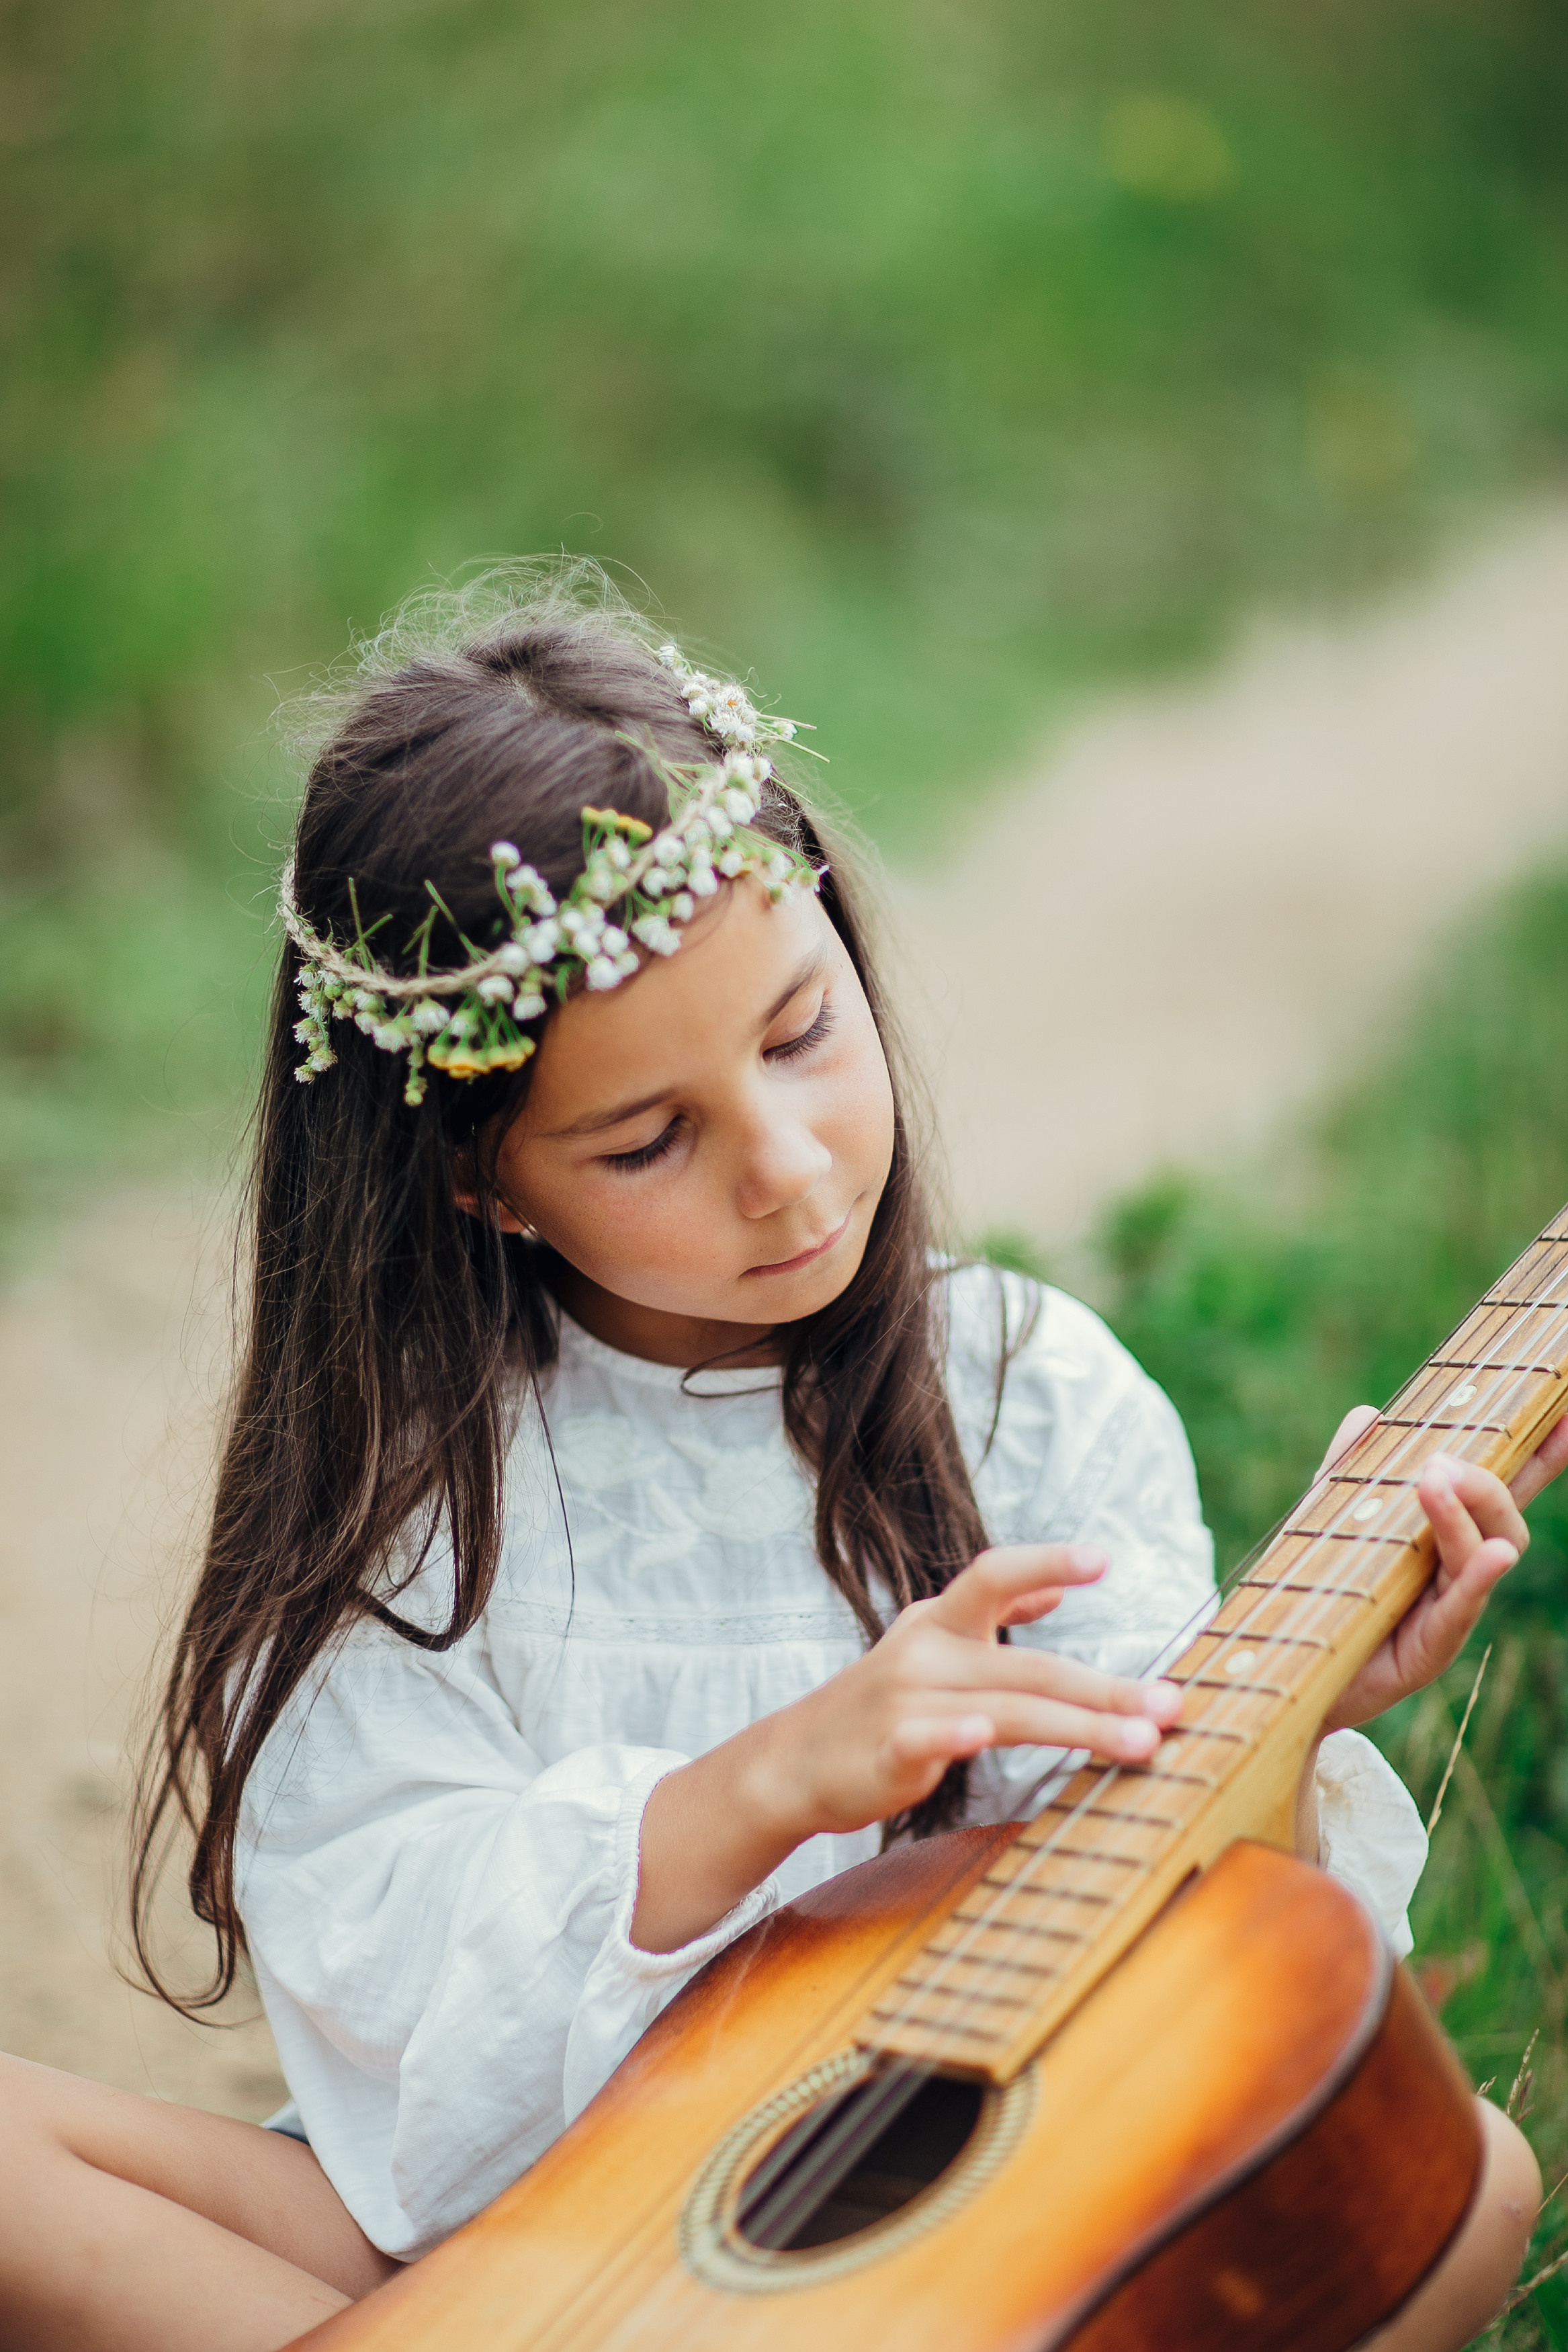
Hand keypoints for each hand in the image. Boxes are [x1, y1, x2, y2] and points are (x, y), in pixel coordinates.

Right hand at [631, 1543, 1181, 1951]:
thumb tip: (1054, 1589)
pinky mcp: (888, 1750)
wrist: (791, 1763)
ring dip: (1080, 1724)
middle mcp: (927, 1651)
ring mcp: (907, 1699)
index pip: (995, 1576)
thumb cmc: (877, 1706)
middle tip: (1172, 1704)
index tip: (1105, 1558)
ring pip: (1007, 1708)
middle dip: (1109, 1687)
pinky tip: (981, 1735)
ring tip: (1141, 1742)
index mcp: (941, 1622)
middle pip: (1032, 1665)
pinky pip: (930, 1738)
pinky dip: (957, 1734)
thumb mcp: (931, 1644)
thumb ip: (993, 1614)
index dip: (1049, 1562)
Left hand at [1320, 1404, 1567, 1731]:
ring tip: (1438, 1478)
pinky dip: (1479, 1576)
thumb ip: (1350, 1470)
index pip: (1501, 1485)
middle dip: (1486, 1481)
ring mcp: (1451, 1606)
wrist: (1291, 1665)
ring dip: (1468, 1512)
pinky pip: (1465, 1605)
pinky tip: (1493, 1554)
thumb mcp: (1330, 1520)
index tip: (1563, 1415)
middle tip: (1442, 1461)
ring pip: (1487, 1552)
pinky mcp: (1433, 1645)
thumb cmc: (1322, 1590)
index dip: (1539, 1453)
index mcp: (1443, 1533)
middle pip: (1503, 1517)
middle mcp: (1457, 1567)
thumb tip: (1368, 1413)